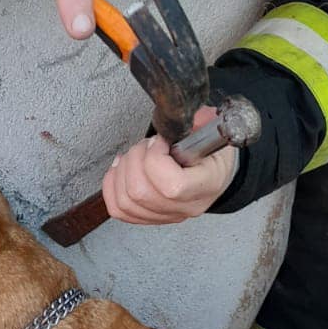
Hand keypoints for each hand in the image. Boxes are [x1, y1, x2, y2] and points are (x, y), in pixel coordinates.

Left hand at [102, 108, 236, 224]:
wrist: (215, 173)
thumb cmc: (212, 153)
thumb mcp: (211, 131)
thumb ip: (196, 120)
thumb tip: (178, 112)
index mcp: (206, 185)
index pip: (172, 186)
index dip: (155, 159)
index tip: (159, 141)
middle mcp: (186, 206)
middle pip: (141, 193)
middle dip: (135, 160)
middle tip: (146, 145)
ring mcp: (167, 215)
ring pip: (126, 202)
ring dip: (122, 171)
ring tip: (135, 155)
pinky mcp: (150, 216)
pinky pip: (119, 210)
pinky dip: (112, 187)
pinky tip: (121, 169)